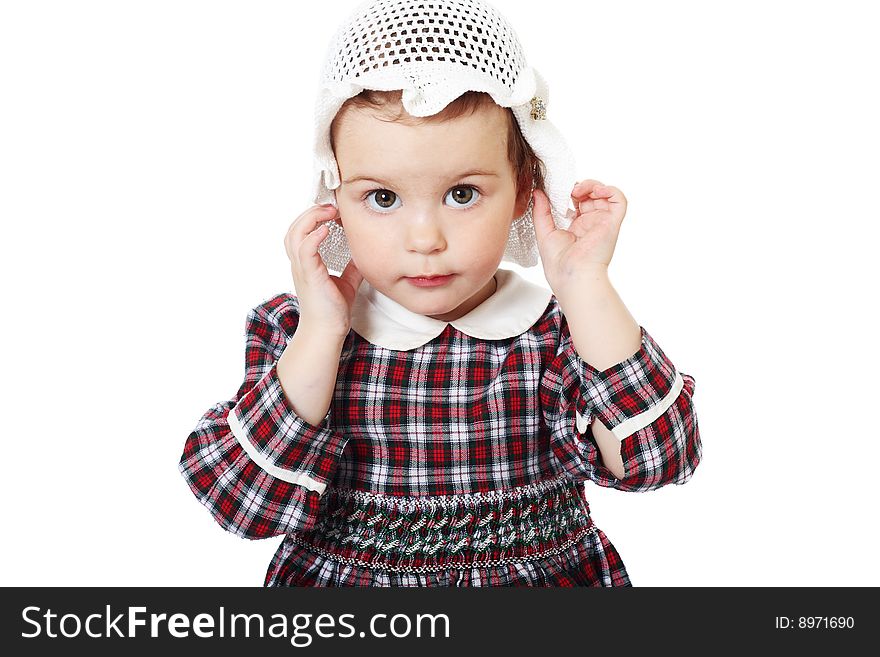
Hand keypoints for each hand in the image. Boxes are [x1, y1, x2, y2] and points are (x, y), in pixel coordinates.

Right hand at [284, 204, 362, 337]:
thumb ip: (351, 267)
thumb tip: (363, 253)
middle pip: (294, 228)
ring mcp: (302, 269)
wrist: (327, 331)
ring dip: (311, 218)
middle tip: (331, 206)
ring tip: (329, 212)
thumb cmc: (333, 310)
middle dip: (311, 212)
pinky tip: (326, 229)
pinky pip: (305, 249)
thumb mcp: (346, 282)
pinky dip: (314, 235)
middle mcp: (300, 264)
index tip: (334, 210)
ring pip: (295, 234)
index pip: (303, 232)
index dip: (314, 217)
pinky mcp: (309, 275)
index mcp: (307, 263)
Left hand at [531, 180, 626, 290]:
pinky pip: (620, 200)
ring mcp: (602, 222)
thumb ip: (541, 211)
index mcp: (577, 227)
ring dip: (592, 185)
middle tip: (567, 191)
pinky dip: (610, 190)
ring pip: (605, 194)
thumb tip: (537, 192)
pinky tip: (596, 192)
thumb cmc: (559, 264)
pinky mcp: (612, 223)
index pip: (577, 201)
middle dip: (580, 187)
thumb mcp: (544, 232)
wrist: (572, 276)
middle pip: (591, 194)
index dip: (568, 192)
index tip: (555, 191)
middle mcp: (591, 223)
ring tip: (577, 191)